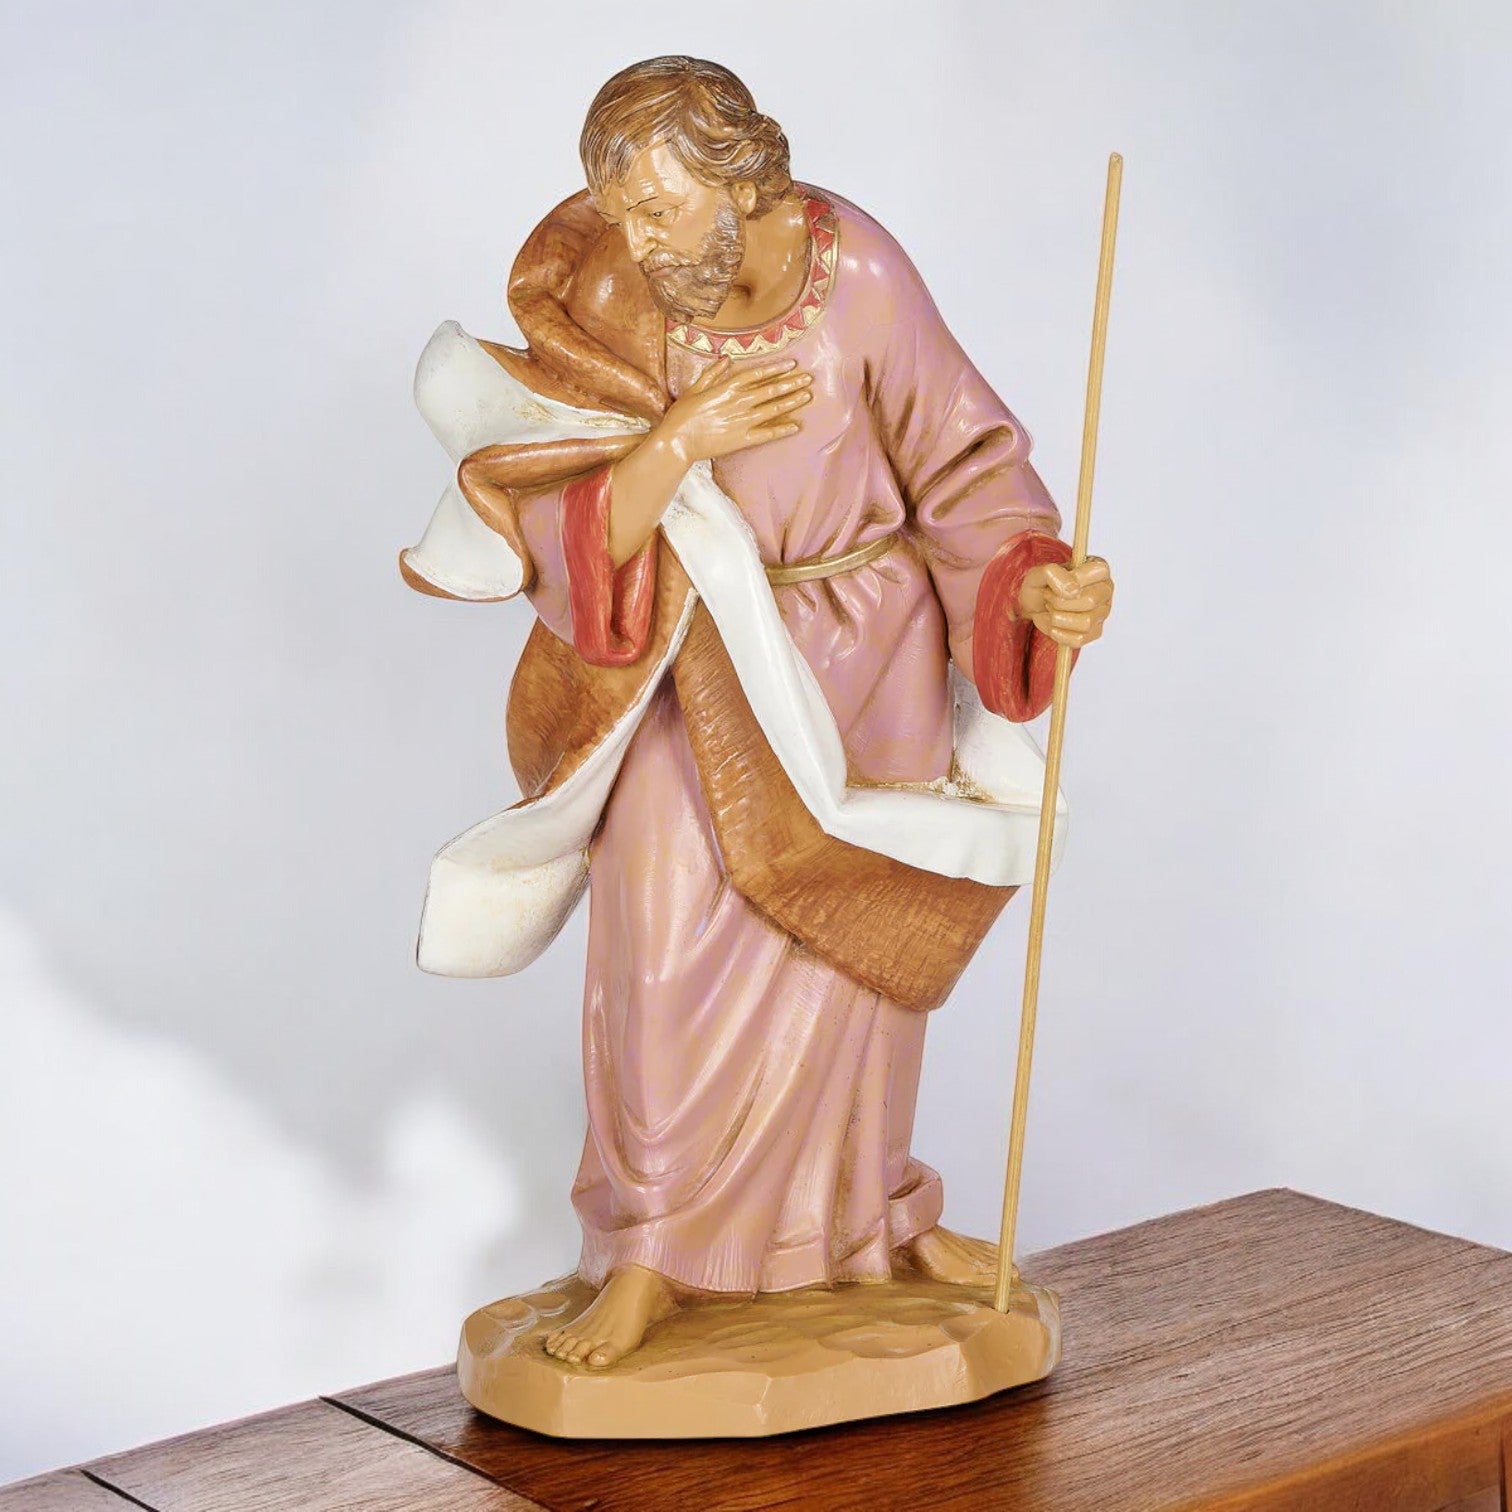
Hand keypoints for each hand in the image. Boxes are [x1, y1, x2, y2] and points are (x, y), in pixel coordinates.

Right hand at [657, 357, 812, 464]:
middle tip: (808, 378)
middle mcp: (739, 402)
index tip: (791, 364)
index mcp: (727, 388)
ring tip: (807, 396)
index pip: (757, 375)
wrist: (677, 441)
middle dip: (791, 383)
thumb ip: (712, 374)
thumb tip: (726, 359)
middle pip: (771, 390)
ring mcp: (743, 421)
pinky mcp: (743, 440)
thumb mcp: (694, 389)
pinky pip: (767, 434)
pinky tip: (796, 426)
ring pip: (773, 409)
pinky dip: (782, 430)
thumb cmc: (682, 415)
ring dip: (792, 401)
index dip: (776, 369)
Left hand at [1017, 557, 1113, 647]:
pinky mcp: (1094, 632)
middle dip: (1060, 602)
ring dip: (1059, 618)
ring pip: (1086, 623)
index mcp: (1098, 569)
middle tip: (1049, 598)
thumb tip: (1071, 590)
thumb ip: (1054, 573)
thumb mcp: (1040, 572)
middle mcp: (1105, 590)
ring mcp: (1102, 612)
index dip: (1074, 579)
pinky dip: (1060, 634)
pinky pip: (1079, 639)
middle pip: (1090, 602)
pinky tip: (1054, 625)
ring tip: (1052, 609)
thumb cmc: (1042, 585)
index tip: (1056, 583)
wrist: (1035, 604)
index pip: (1099, 572)